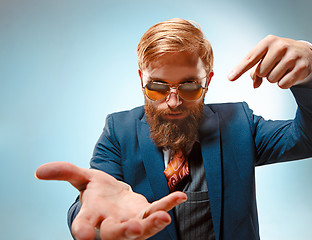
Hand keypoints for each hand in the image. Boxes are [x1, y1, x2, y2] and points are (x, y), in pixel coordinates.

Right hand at [35, 162, 186, 239]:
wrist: (114, 196)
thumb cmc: (97, 191)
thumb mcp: (81, 178)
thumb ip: (64, 172)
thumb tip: (39, 171)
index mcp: (91, 216)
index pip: (83, 227)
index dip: (82, 231)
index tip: (82, 237)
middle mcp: (110, 224)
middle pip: (115, 233)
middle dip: (124, 231)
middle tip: (133, 228)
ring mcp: (130, 221)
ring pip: (141, 227)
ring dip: (151, 223)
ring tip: (163, 218)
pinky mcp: (145, 213)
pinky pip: (157, 209)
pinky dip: (168, 204)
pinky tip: (180, 196)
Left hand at [228, 35, 311, 88]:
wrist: (304, 53)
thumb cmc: (280, 54)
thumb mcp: (266, 57)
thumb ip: (255, 70)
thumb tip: (255, 84)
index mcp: (268, 42)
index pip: (250, 58)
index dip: (239, 69)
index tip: (230, 78)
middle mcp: (280, 46)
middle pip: (261, 72)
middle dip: (265, 74)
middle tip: (274, 66)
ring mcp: (291, 56)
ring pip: (271, 79)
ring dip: (275, 78)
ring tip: (282, 69)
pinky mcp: (300, 67)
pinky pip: (283, 85)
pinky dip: (284, 83)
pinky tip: (289, 74)